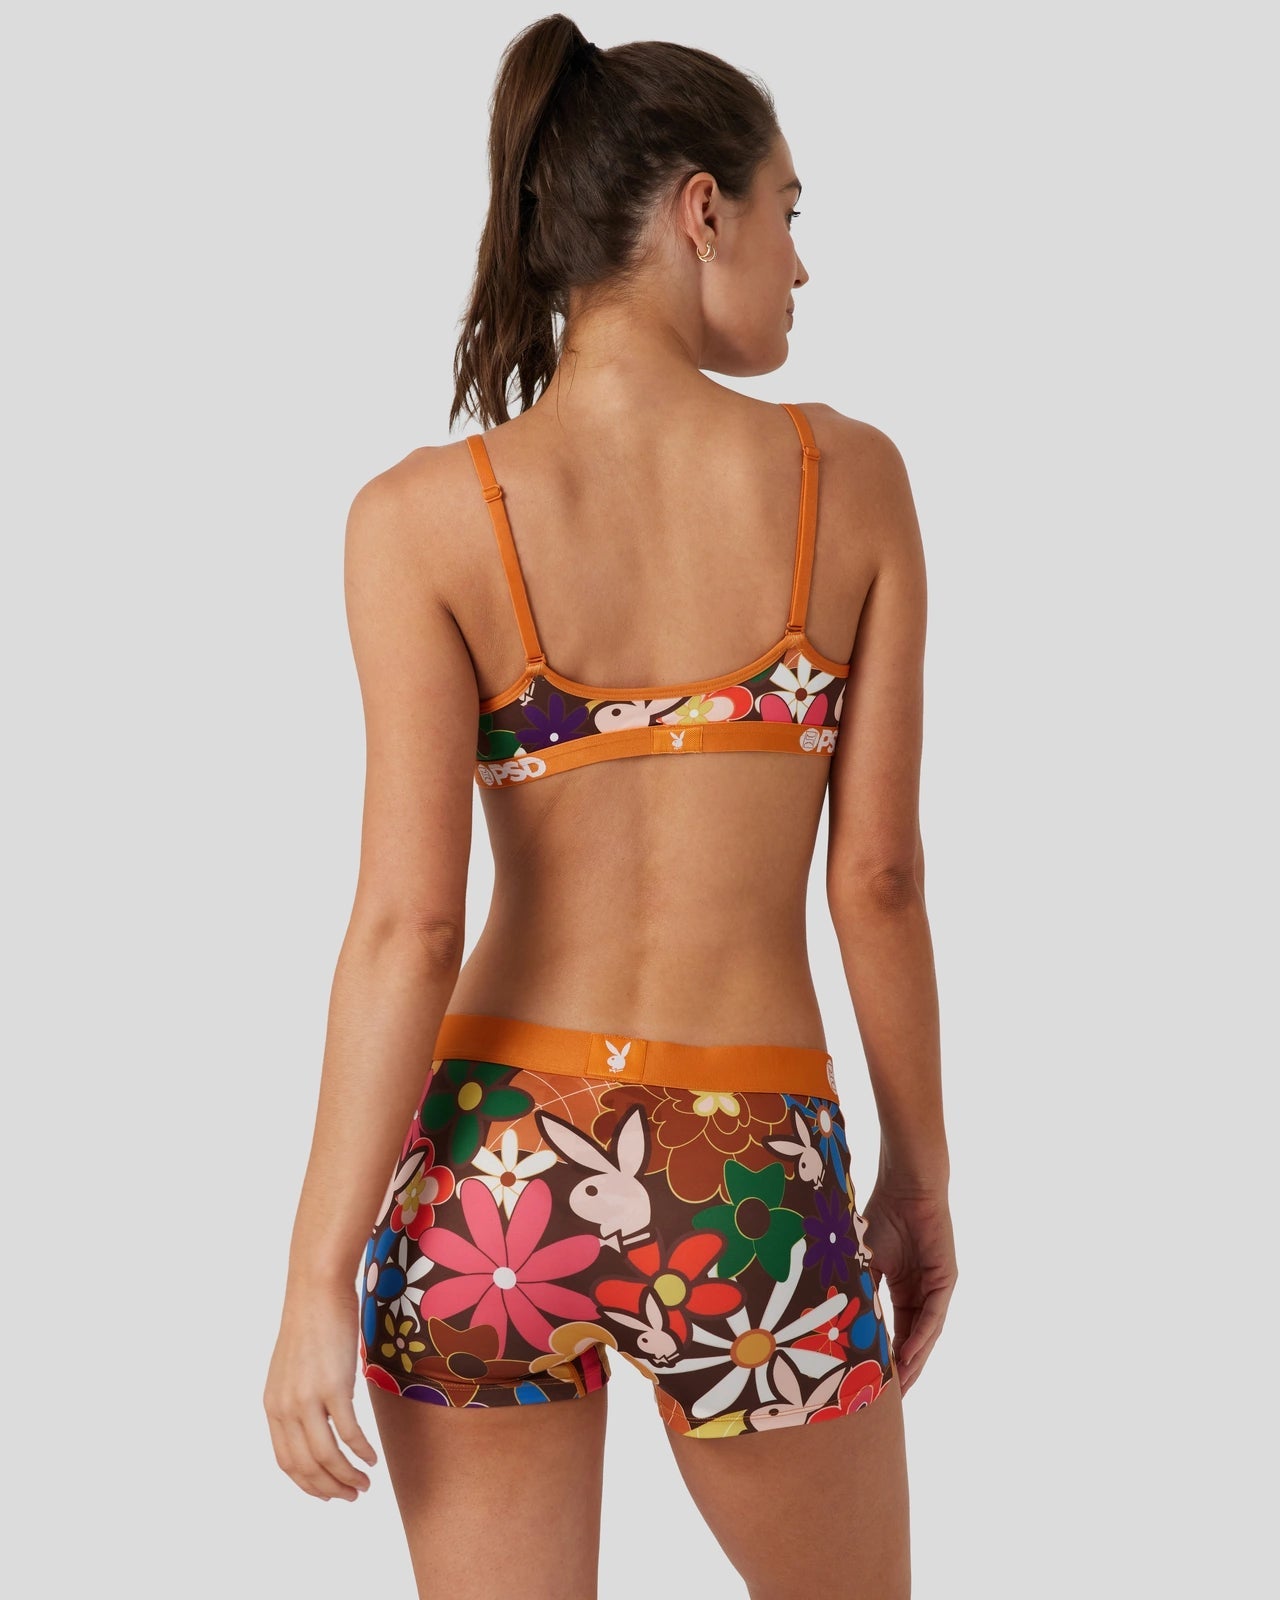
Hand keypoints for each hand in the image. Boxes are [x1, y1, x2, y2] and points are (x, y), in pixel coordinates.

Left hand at [263, 1277, 378, 1500]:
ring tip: (365, 1484)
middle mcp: (285, 1408)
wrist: (317, 1290)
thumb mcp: (294, 1369)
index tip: (329, 1493)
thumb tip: (320, 1424)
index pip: (287, 1461)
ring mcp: (308, 1399)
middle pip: (306, 1466)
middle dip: (330, 1487)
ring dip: (347, 1477)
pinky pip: (348, 1433)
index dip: (308, 1484)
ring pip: (327, 1456)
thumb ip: (299, 1399)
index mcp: (273, 1406)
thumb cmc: (312, 1323)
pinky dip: (361, 1452)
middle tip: (352, 1495)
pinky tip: (372, 1457)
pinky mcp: (333, 1387)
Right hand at [860, 1184, 956, 1396]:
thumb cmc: (882, 1216)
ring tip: (901, 1386)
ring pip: (926, 1333)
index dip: (886, 1357)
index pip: (896, 1332)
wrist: (905, 1187)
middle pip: (913, 1340)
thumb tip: (835, 1320)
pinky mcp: (946, 1279)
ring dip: (914, 1360)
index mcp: (903, 1289)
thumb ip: (859, 1289)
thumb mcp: (864, 1261)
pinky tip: (909, 1355)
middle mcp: (922, 1293)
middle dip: (903, 1370)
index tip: (873, 1382)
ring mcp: (936, 1287)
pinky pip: (934, 1315)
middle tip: (890, 1400)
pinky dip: (922, 1336)